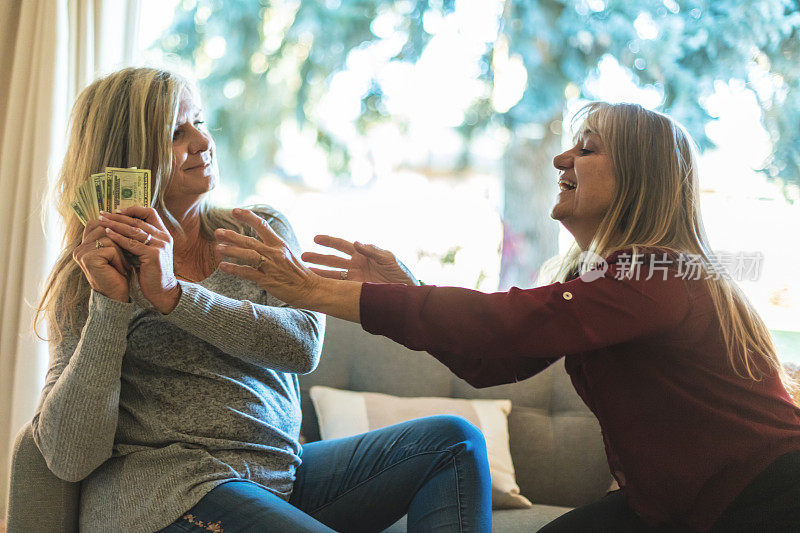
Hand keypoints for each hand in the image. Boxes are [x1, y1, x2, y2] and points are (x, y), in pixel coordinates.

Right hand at [73, 220, 130, 301]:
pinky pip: (110, 249)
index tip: (127, 235)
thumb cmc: (119, 273)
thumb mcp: (116, 251)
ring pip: (109, 237)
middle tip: (126, 256)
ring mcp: (82, 253)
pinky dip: (120, 259)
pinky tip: (120, 270)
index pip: (97, 223)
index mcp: (84, 244)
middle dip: (120, 240)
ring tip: (124, 264)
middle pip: (105, 227)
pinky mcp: (88, 259)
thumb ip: (113, 235)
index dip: (114, 227)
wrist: (118, 295)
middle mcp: (79, 247)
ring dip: (121, 251)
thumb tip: (124, 215)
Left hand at [98, 207, 180, 313]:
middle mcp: (164, 237)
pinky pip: (132, 243)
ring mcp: (160, 245)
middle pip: (138, 220)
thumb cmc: (151, 273)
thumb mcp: (147, 252)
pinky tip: (108, 234)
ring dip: (115, 224)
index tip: (116, 211)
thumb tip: (118, 227)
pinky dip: (119, 238)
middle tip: (102, 214)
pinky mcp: (154, 255)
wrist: (162, 292)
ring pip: (134, 230)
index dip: (133, 210)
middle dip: (118, 216)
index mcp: (163, 234)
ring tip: (101, 221)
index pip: (150, 213)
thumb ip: (139, 240)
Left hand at [214, 209, 320, 307]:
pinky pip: (247, 273)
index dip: (247, 217)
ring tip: (218, 248)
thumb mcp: (288, 255)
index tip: (235, 211)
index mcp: (280, 244)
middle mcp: (275, 252)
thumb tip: (257, 243)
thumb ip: (273, 248)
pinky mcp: (268, 280)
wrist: (311, 289)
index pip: (262, 225)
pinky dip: (234, 269)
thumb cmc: (298, 274)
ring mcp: (271, 266)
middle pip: (250, 241)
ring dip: (231, 251)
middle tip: (217, 232)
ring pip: (248, 255)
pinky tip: (224, 266)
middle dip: (232, 236)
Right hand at [301, 236, 418, 285]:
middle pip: (332, 259)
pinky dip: (328, 286)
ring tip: (304, 272)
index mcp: (362, 254)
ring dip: (319, 272)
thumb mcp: (388, 258)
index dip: (328, 241)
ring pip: (332, 274)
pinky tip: (317, 286)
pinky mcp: (355, 290)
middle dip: (318, 258)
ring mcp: (354, 278)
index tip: (315, 239)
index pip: (342, 245)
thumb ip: (372, 250)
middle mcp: (355, 265)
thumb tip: (356, 243)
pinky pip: (339, 287)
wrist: (406, 293)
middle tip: (302, 256)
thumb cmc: (400, 272)